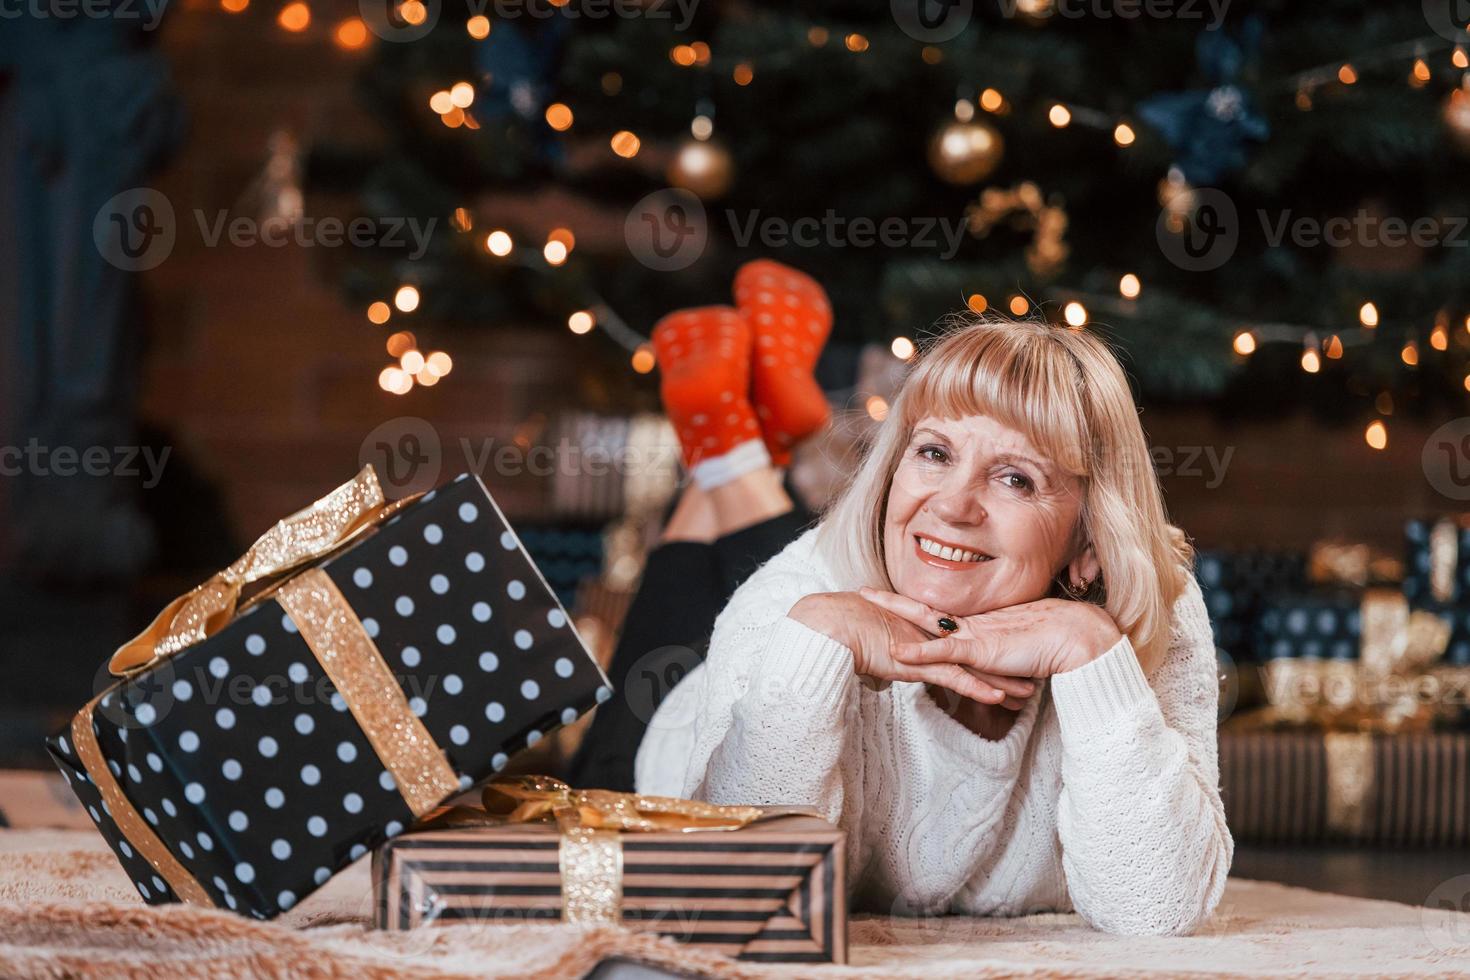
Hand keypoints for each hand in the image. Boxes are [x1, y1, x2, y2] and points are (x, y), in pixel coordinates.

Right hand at [787, 592, 1035, 708]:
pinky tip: (997, 697)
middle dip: (1003, 665)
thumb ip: (878, 656)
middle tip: (1031, 674)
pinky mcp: (915, 661)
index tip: (1005, 660)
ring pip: (970, 667)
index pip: (958, 643)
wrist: (827, 624)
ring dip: (1000, 681)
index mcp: (918, 631)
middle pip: (974, 653)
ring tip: (1028, 692)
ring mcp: (924, 648)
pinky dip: (975, 688)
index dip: (983, 653)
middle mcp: (927, 637)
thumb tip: (879, 671)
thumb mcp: (865, 645)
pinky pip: (952, 677)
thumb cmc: (838, 629)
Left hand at [858, 589, 1123, 679]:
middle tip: (863, 590)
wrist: (1076, 638)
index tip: (890, 598)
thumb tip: (993, 674)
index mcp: (979, 625)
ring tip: (867, 603)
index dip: (913, 607)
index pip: (938, 615)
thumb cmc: (1054, 644)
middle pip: (923, 611)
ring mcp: (975, 635)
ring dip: (896, 615)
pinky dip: (921, 655)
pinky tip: (898, 654)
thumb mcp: (1017, 653)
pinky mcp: (982, 651)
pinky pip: (945, 653)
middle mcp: (972, 626)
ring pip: (926, 624)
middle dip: (892, 602)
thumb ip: (1001, 659)